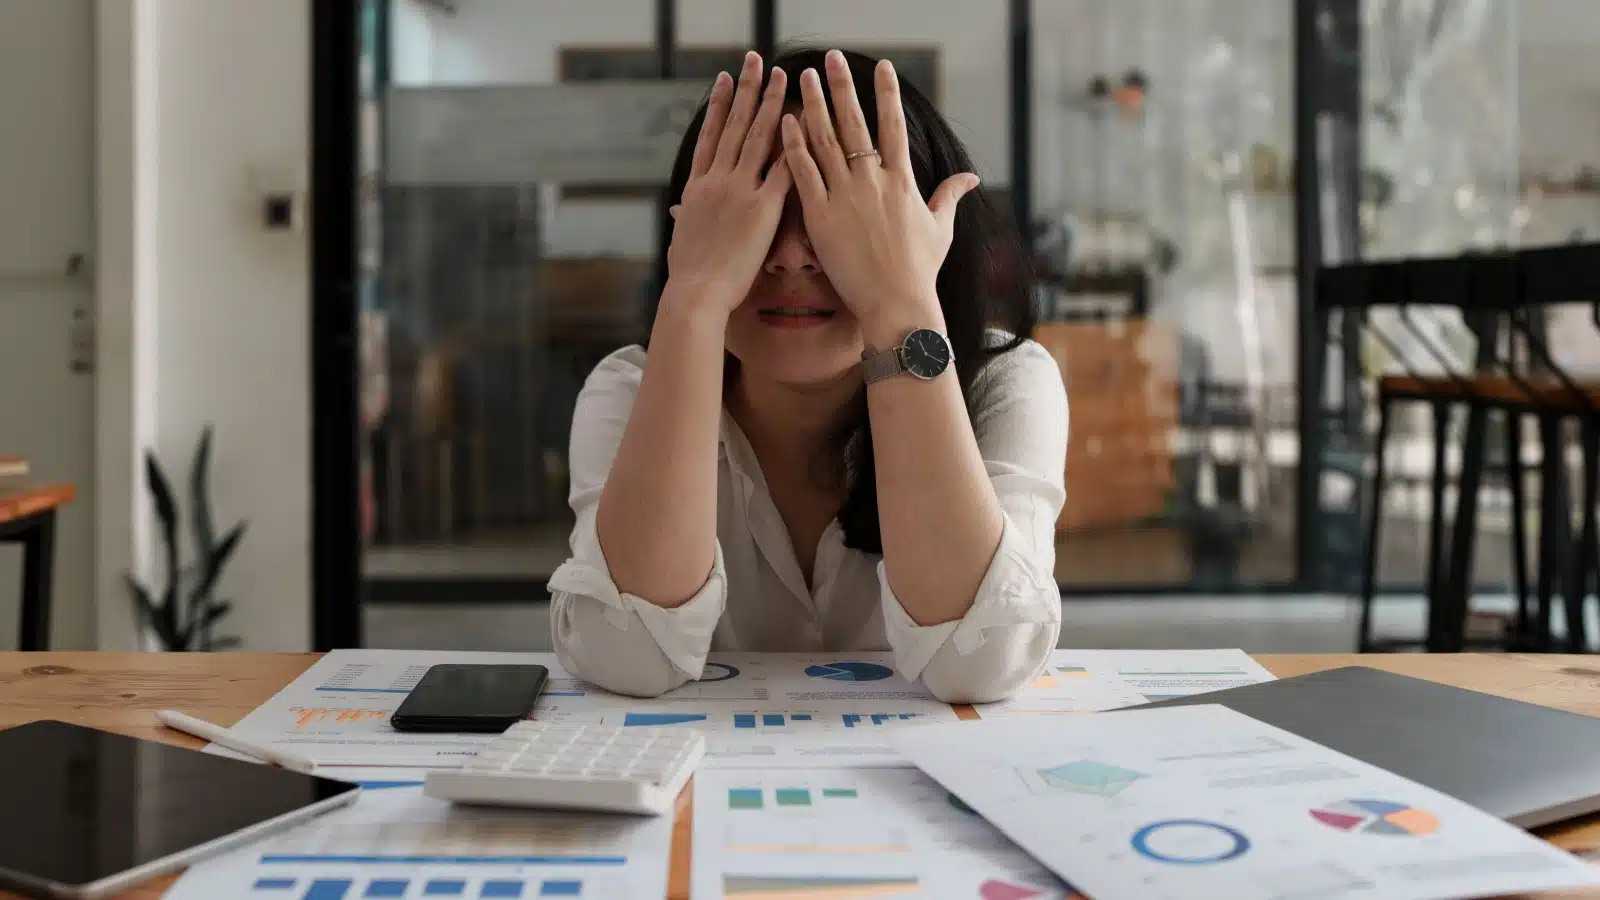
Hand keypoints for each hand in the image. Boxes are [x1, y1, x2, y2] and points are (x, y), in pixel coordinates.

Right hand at [663, 52, 792, 315]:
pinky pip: (783, 170)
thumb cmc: (688, 277)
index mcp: (697, 187)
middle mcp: (716, 181)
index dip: (717, 105)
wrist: (695, 293)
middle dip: (746, 90)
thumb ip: (685, 219)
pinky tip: (804, 122)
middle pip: (733, 126)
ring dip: (770, 103)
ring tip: (780, 76)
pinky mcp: (763, 209)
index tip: (724, 79)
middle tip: (755, 61)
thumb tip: (677, 213)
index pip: (709, 136)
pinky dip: (793, 145)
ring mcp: (739, 191)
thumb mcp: (681, 239)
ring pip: (757, 138)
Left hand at [780, 51, 979, 335]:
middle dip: (843, 87)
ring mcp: (845, 197)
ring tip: (805, 77)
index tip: (881, 67)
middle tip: (832, 58)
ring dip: (814, 105)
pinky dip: (793, 146)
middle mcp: (873, 182)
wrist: (896, 305)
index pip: (893, 126)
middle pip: (855, 123)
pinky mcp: (820, 217)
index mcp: (902, 182)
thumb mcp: (940, 229)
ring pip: (825, 140)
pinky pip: (803, 174)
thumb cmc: (919, 272)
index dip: (887, 94)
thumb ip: (950, 196)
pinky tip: (785, 122)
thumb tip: (971, 177)